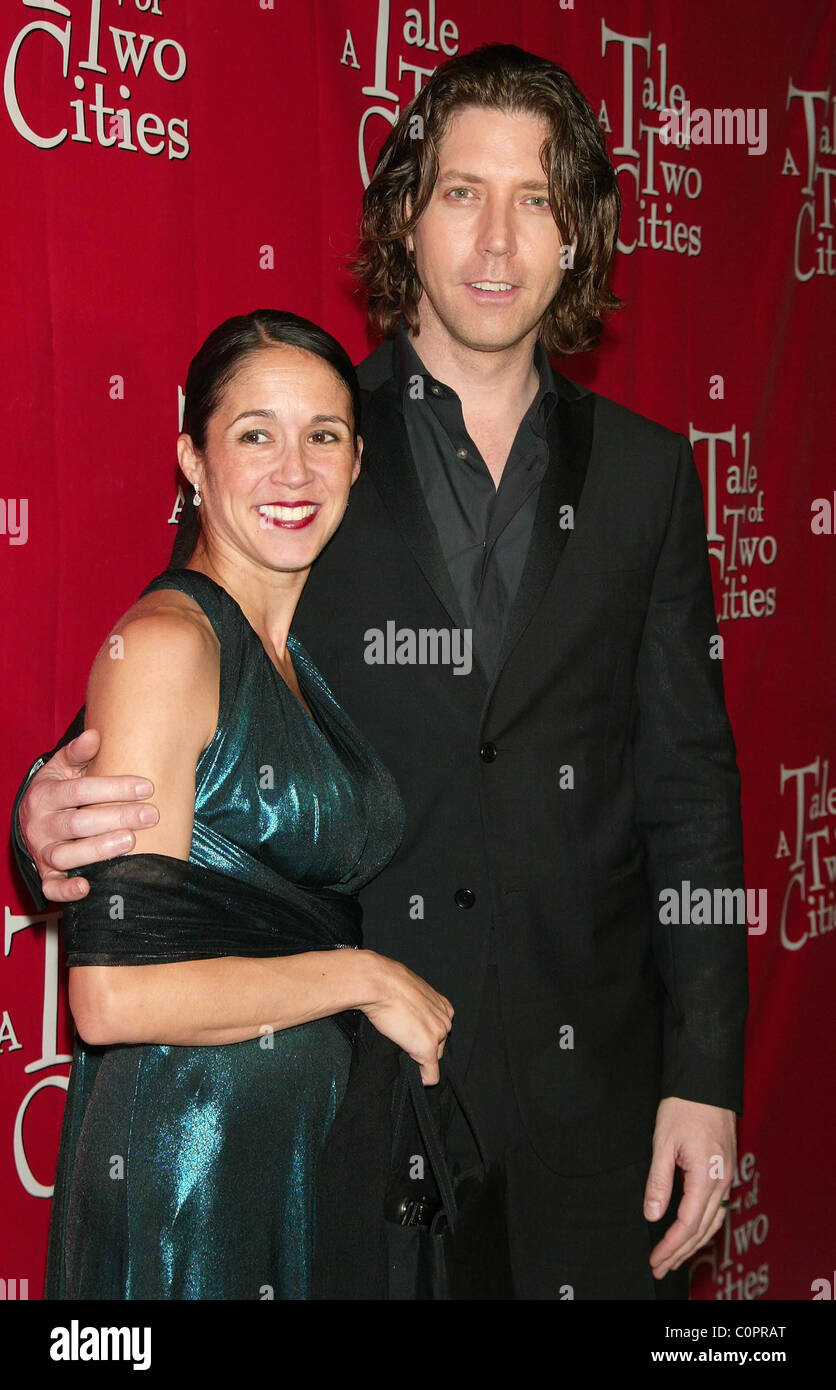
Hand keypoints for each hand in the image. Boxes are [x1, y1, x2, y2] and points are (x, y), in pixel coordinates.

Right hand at [19, 729, 158, 902]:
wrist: (31, 818)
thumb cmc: (58, 790)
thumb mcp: (62, 768)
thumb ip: (77, 753)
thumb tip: (95, 735)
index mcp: (46, 794)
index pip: (80, 790)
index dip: (114, 788)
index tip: (147, 787)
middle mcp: (40, 824)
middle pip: (77, 823)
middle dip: (116, 818)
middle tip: (150, 816)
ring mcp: (42, 851)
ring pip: (65, 855)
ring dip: (98, 850)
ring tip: (130, 842)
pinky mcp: (45, 874)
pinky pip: (51, 887)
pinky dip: (66, 891)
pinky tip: (88, 887)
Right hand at [360, 953, 453, 1085]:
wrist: (378, 983)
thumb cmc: (387, 982)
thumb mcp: (409, 990)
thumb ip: (417, 1004)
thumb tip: (408, 1013)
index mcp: (443, 1005)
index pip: (439, 1029)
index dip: (423, 1033)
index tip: (410, 1032)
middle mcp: (446, 1019)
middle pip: (439, 1044)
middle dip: (423, 1046)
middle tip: (403, 1039)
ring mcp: (438, 1034)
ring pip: (434, 1059)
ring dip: (420, 1058)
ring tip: (400, 1047)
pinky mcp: (427, 1048)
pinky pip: (430, 1074)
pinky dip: (423, 1078)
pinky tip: (413, 1075)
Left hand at [644, 1096, 735, 1280]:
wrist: (706, 1083)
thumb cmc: (684, 1107)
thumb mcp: (663, 1142)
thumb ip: (659, 1181)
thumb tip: (652, 1215)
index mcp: (706, 1176)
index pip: (688, 1223)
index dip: (671, 1245)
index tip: (655, 1260)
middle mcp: (722, 1182)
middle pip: (703, 1229)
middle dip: (681, 1252)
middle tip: (660, 1268)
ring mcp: (727, 1177)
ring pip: (713, 1221)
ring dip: (693, 1243)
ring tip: (673, 1258)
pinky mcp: (726, 1170)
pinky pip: (718, 1208)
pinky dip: (704, 1226)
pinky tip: (692, 1232)